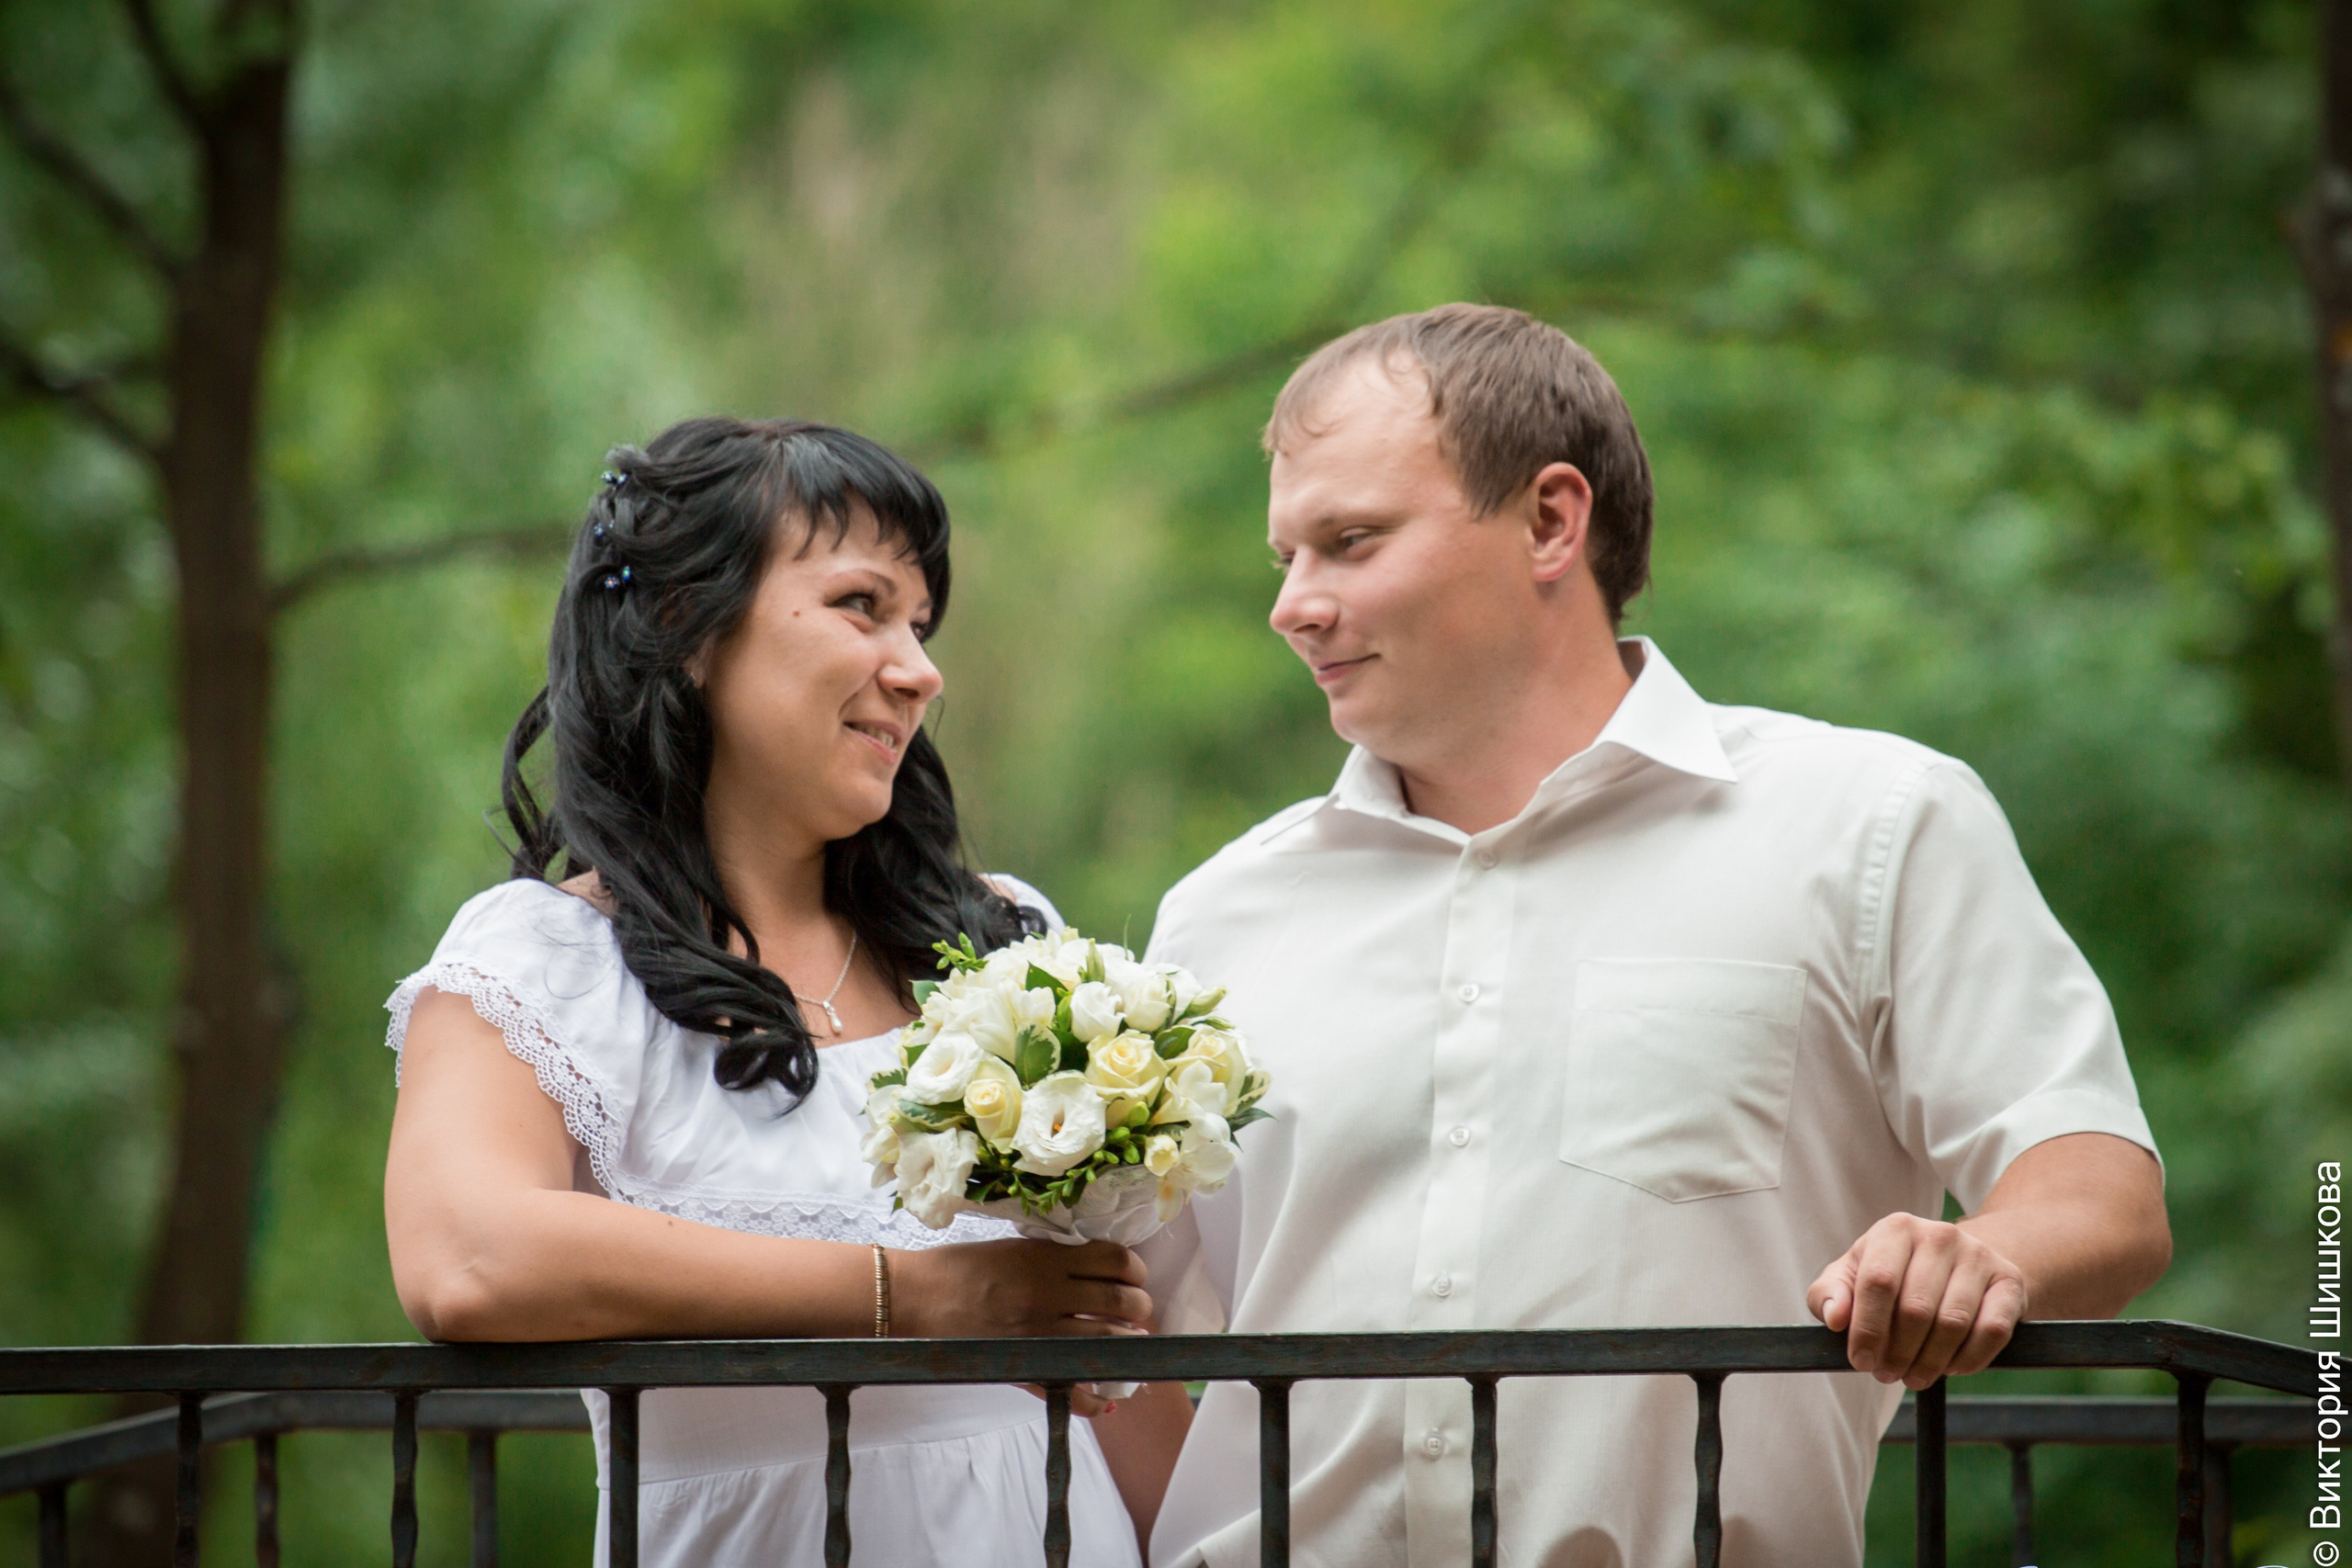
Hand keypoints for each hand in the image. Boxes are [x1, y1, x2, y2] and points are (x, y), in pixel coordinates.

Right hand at [891, 1238, 1151, 1417]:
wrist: (915, 1298)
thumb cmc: (959, 1267)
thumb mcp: (1014, 1248)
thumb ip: (1054, 1258)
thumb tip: (1095, 1270)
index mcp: (1046, 1258)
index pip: (1114, 1259)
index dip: (1134, 1269)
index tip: (1134, 1276)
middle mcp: (1049, 1294)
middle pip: (1120, 1301)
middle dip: (1140, 1307)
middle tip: (1137, 1311)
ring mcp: (1038, 1333)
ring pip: (1106, 1341)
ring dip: (1127, 1344)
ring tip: (1130, 1343)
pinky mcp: (1023, 1366)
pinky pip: (1071, 1390)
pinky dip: (1094, 1400)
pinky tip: (1106, 1399)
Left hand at [1807, 1212, 2027, 1388]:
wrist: (1960, 1265)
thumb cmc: (1895, 1276)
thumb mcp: (1853, 1276)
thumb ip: (1829, 1294)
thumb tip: (1834, 1317)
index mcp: (1895, 1229)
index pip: (1878, 1282)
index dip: (1867, 1329)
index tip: (1861, 1361)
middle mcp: (1939, 1235)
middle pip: (1915, 1308)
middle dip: (1898, 1352)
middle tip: (1888, 1374)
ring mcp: (1978, 1255)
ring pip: (1952, 1323)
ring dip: (1930, 1362)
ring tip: (1914, 1376)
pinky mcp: (2009, 1281)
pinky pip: (1991, 1331)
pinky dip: (1969, 1359)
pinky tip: (1950, 1368)